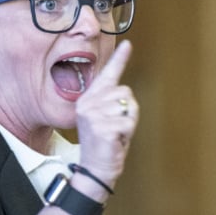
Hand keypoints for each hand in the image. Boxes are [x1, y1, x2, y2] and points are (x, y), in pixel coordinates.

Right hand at [74, 40, 136, 185]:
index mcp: (88, 100)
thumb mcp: (107, 118)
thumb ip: (112, 102)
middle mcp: (87, 104)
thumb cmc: (105, 144)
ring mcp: (92, 115)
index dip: (119, 59)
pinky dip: (128, 133)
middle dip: (127, 111)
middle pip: (124, 92)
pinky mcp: (101, 127)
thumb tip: (124, 90)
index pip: (106, 76)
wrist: (96, 169)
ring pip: (128, 106)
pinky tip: (116, 140)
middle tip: (116, 128)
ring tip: (115, 135)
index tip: (128, 44)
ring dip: (128, 123)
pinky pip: (128, 122)